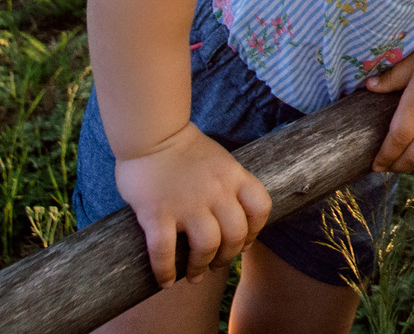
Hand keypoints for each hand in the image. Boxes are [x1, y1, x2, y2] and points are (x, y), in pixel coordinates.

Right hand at [113, 124, 274, 286]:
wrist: (152, 133)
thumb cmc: (184, 149)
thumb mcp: (220, 161)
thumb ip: (229, 185)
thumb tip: (232, 216)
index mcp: (234, 176)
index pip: (261, 208)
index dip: (255, 231)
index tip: (244, 243)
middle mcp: (216, 191)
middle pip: (235, 234)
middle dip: (227, 256)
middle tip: (214, 265)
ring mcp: (186, 203)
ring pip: (206, 246)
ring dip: (200, 267)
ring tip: (193, 275)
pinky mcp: (157, 213)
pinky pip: (164, 252)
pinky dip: (165, 271)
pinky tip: (165, 280)